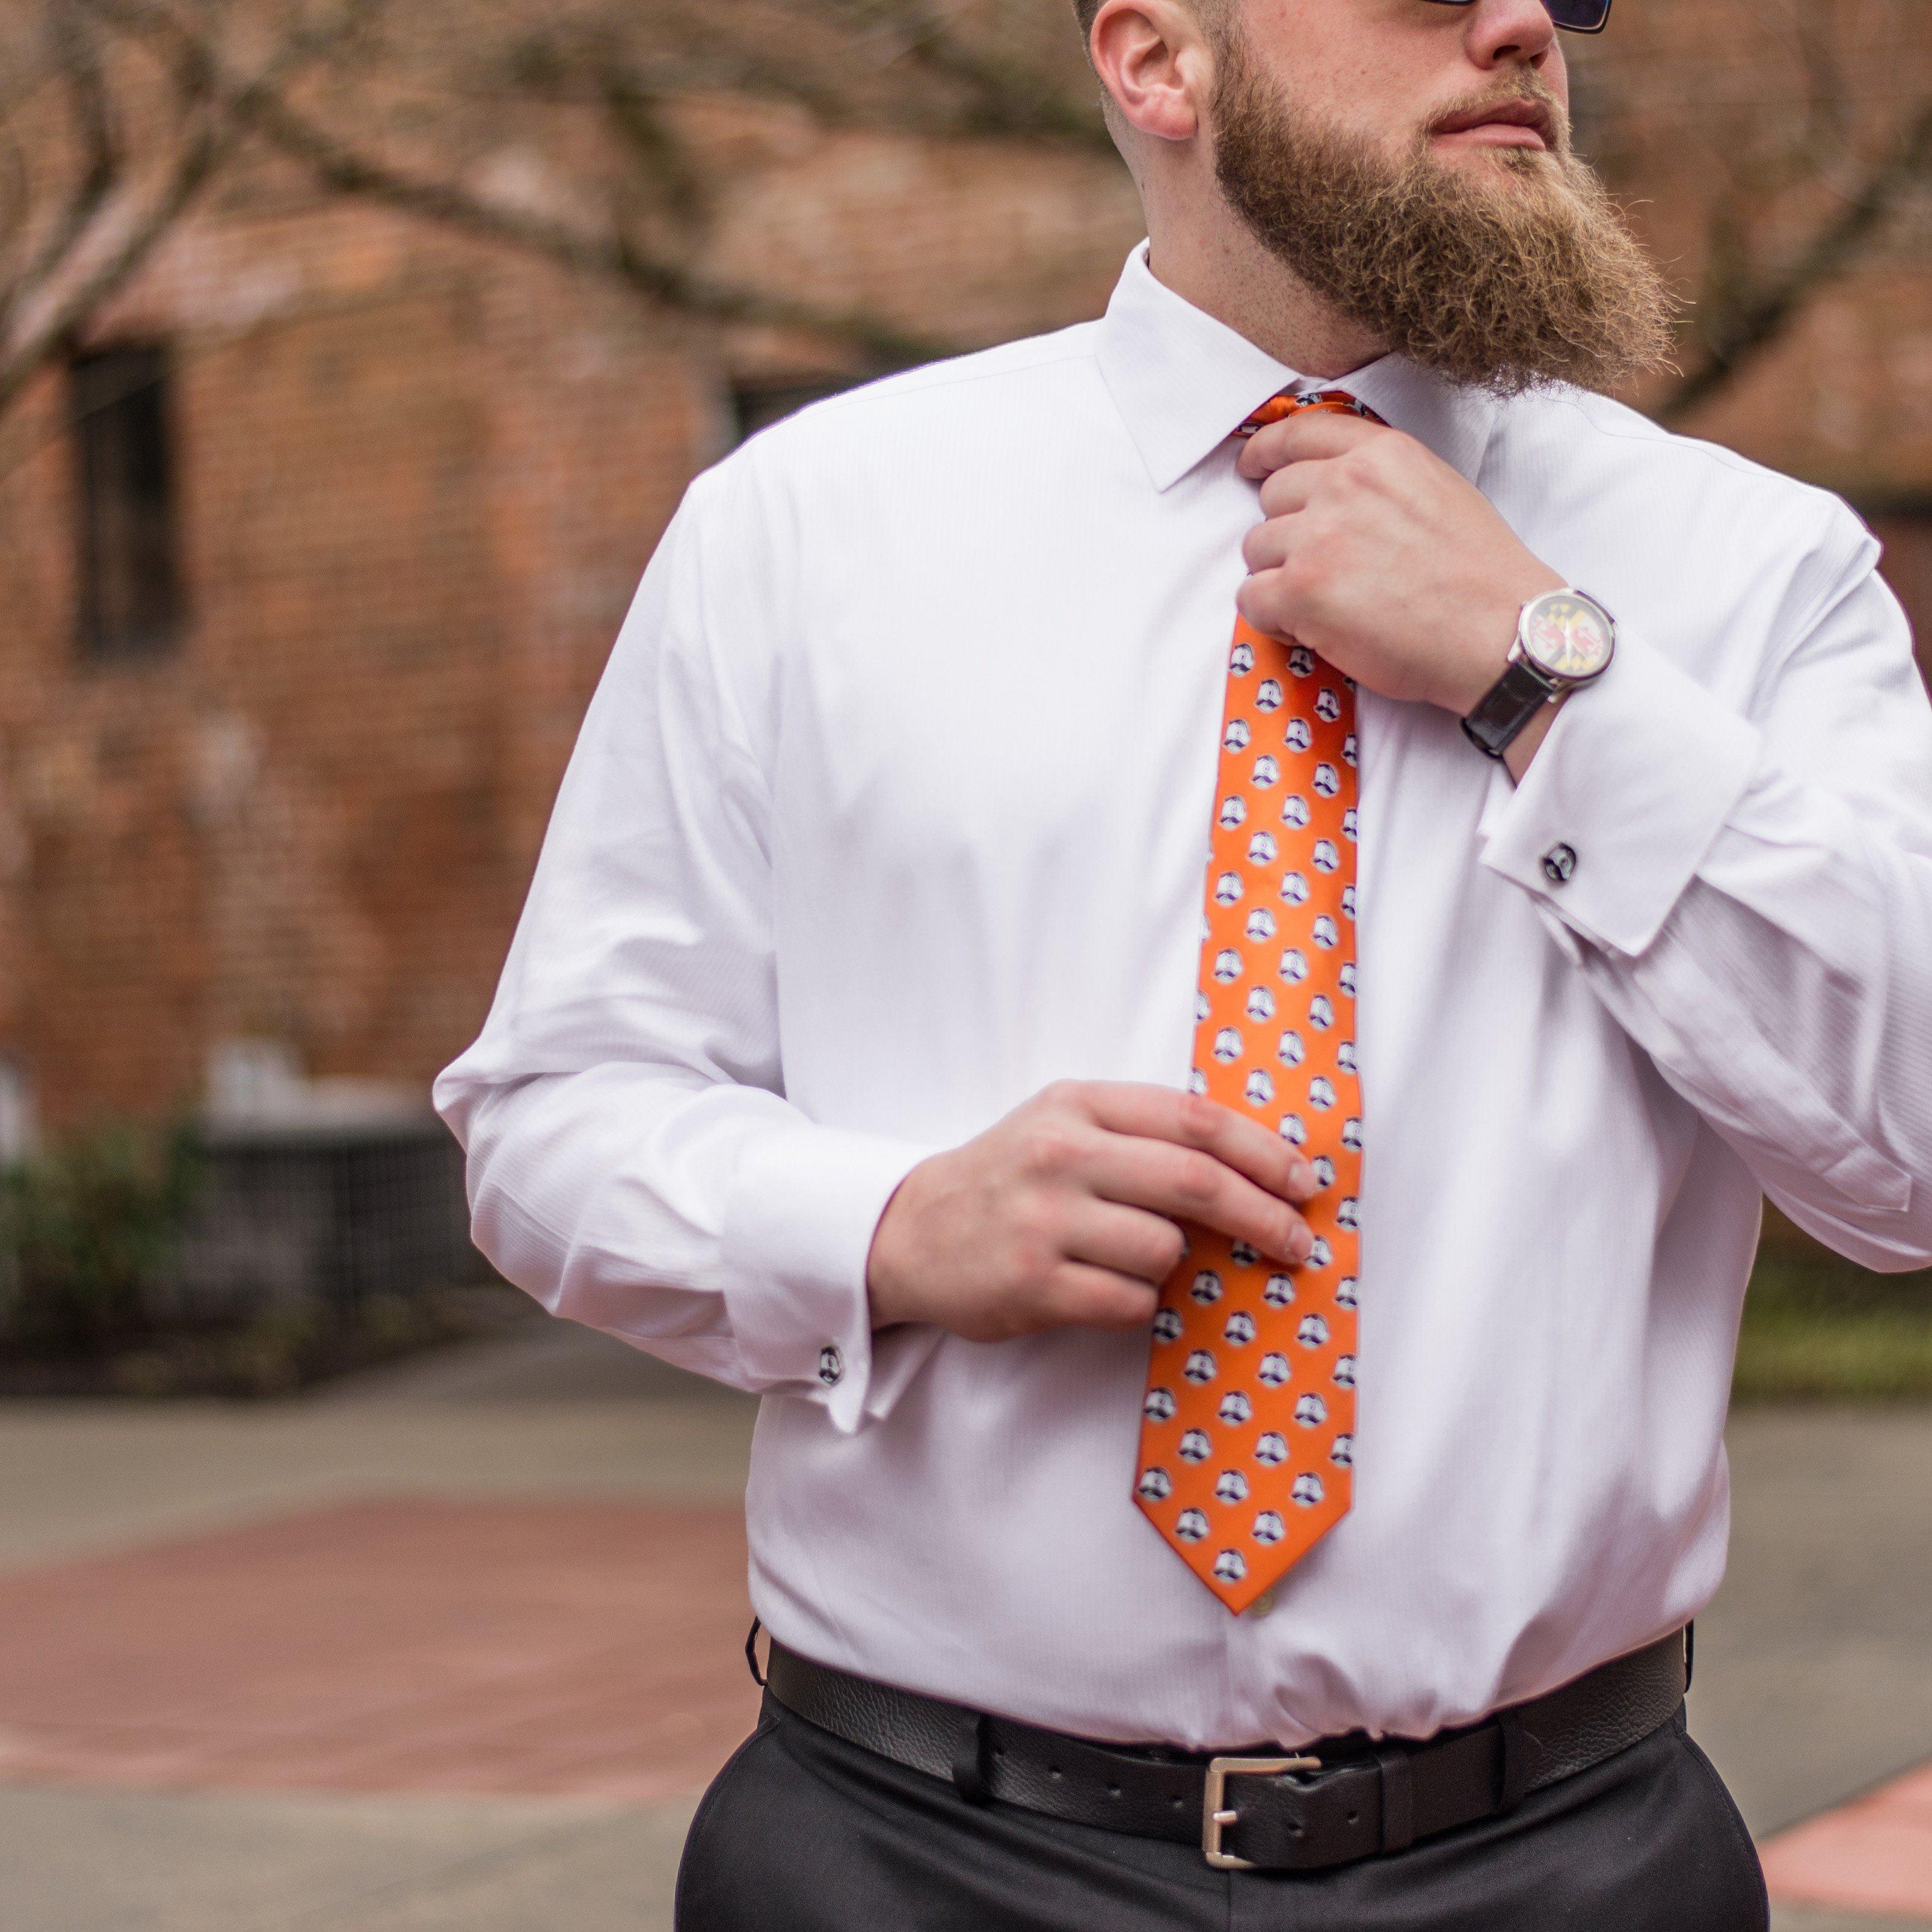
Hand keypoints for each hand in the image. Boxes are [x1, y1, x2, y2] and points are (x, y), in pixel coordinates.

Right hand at [865, 1081, 1320, 1343]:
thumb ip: (1144, 1132)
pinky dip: (1138, 1302)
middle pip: (1196, 1183)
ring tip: (1137, 1258)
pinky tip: (1107, 1289)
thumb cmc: (1011, 1177)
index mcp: (1078, 1104)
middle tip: (1295, 1243)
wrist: (912, 1231)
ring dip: (1175, 1264)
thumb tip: (1258, 1167)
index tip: (1304, 1182)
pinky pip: (1130, 1302)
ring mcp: (1044, 1221)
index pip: (1195, 1120)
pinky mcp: (1033, 1285)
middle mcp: (1061, 1154)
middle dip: (1263, 1215)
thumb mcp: (1066, 1124)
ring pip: (1165, 1249)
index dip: (1263, 1153)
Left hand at [1235, 410, 1561, 720]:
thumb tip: (1328, 487)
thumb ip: (1380, 478)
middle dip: (1288, 534)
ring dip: (1281, 578)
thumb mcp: (1436, 490)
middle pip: (1272, 498)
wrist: (1501, 632)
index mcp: (1381, 454)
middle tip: (1326, 571)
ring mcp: (1318, 536)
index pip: (1299, 433)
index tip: (1251, 465)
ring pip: (1257, 549)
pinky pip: (1251, 599)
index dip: (1266, 451)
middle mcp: (1344, 484)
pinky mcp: (1301, 590)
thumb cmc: (1479, 576)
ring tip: (1329, 605)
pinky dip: (1272, 619)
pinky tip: (1311, 630)